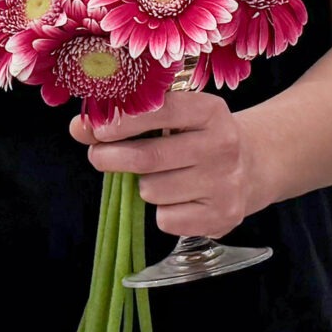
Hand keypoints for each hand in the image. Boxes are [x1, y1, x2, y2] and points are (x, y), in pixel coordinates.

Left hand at [71, 92, 260, 237]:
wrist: (252, 167)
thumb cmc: (197, 138)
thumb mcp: (173, 118)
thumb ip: (125, 120)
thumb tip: (79, 128)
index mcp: (210, 111)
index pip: (159, 112)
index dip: (123, 121)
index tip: (98, 130)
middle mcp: (223, 145)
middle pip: (147, 157)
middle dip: (112, 158)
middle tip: (99, 157)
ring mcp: (225, 183)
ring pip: (152, 191)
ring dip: (144, 187)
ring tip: (160, 178)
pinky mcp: (223, 216)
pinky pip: (166, 220)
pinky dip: (162, 212)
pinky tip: (178, 199)